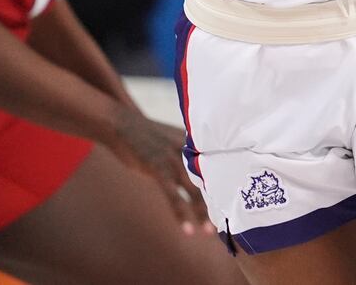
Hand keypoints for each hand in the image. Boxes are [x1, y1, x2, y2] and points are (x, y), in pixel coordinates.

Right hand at [108, 110, 215, 235]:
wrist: (123, 124)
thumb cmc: (148, 134)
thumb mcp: (173, 139)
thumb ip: (187, 153)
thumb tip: (198, 168)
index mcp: (194, 144)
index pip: (216, 166)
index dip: (224, 185)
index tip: (232, 203)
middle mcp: (188, 152)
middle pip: (209, 180)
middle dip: (217, 202)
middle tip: (227, 221)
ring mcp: (174, 160)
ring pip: (194, 191)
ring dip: (202, 213)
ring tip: (210, 231)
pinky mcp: (158, 169)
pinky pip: (173, 196)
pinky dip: (181, 214)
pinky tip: (188, 230)